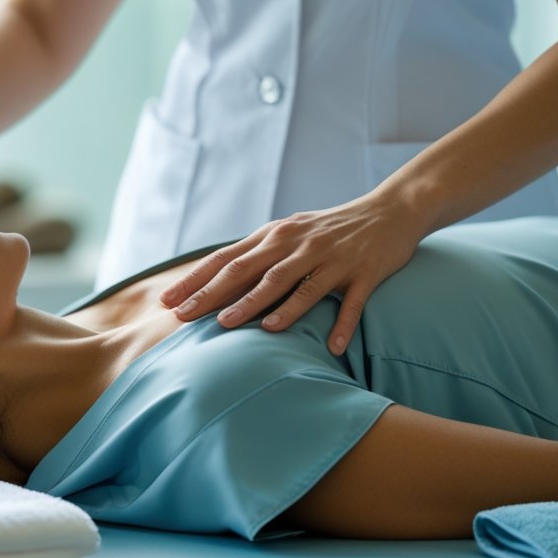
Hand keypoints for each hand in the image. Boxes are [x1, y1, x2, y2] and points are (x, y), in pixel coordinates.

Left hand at [158, 194, 424, 354]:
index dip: (196, 281)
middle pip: (249, 272)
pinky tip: (332, 346)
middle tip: (186, 317)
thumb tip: (216, 282)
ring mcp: (331, 258)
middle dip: (213, 295)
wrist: (390, 211)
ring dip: (262, 306)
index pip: (226, 260)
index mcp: (275, 236)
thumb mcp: (289, 234)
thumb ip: (258, 255)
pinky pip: (351, 303)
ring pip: (292, 284)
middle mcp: (298, 245)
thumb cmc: (329, 231)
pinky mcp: (364, 272)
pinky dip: (341, 324)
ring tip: (236, 326)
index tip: (168, 302)